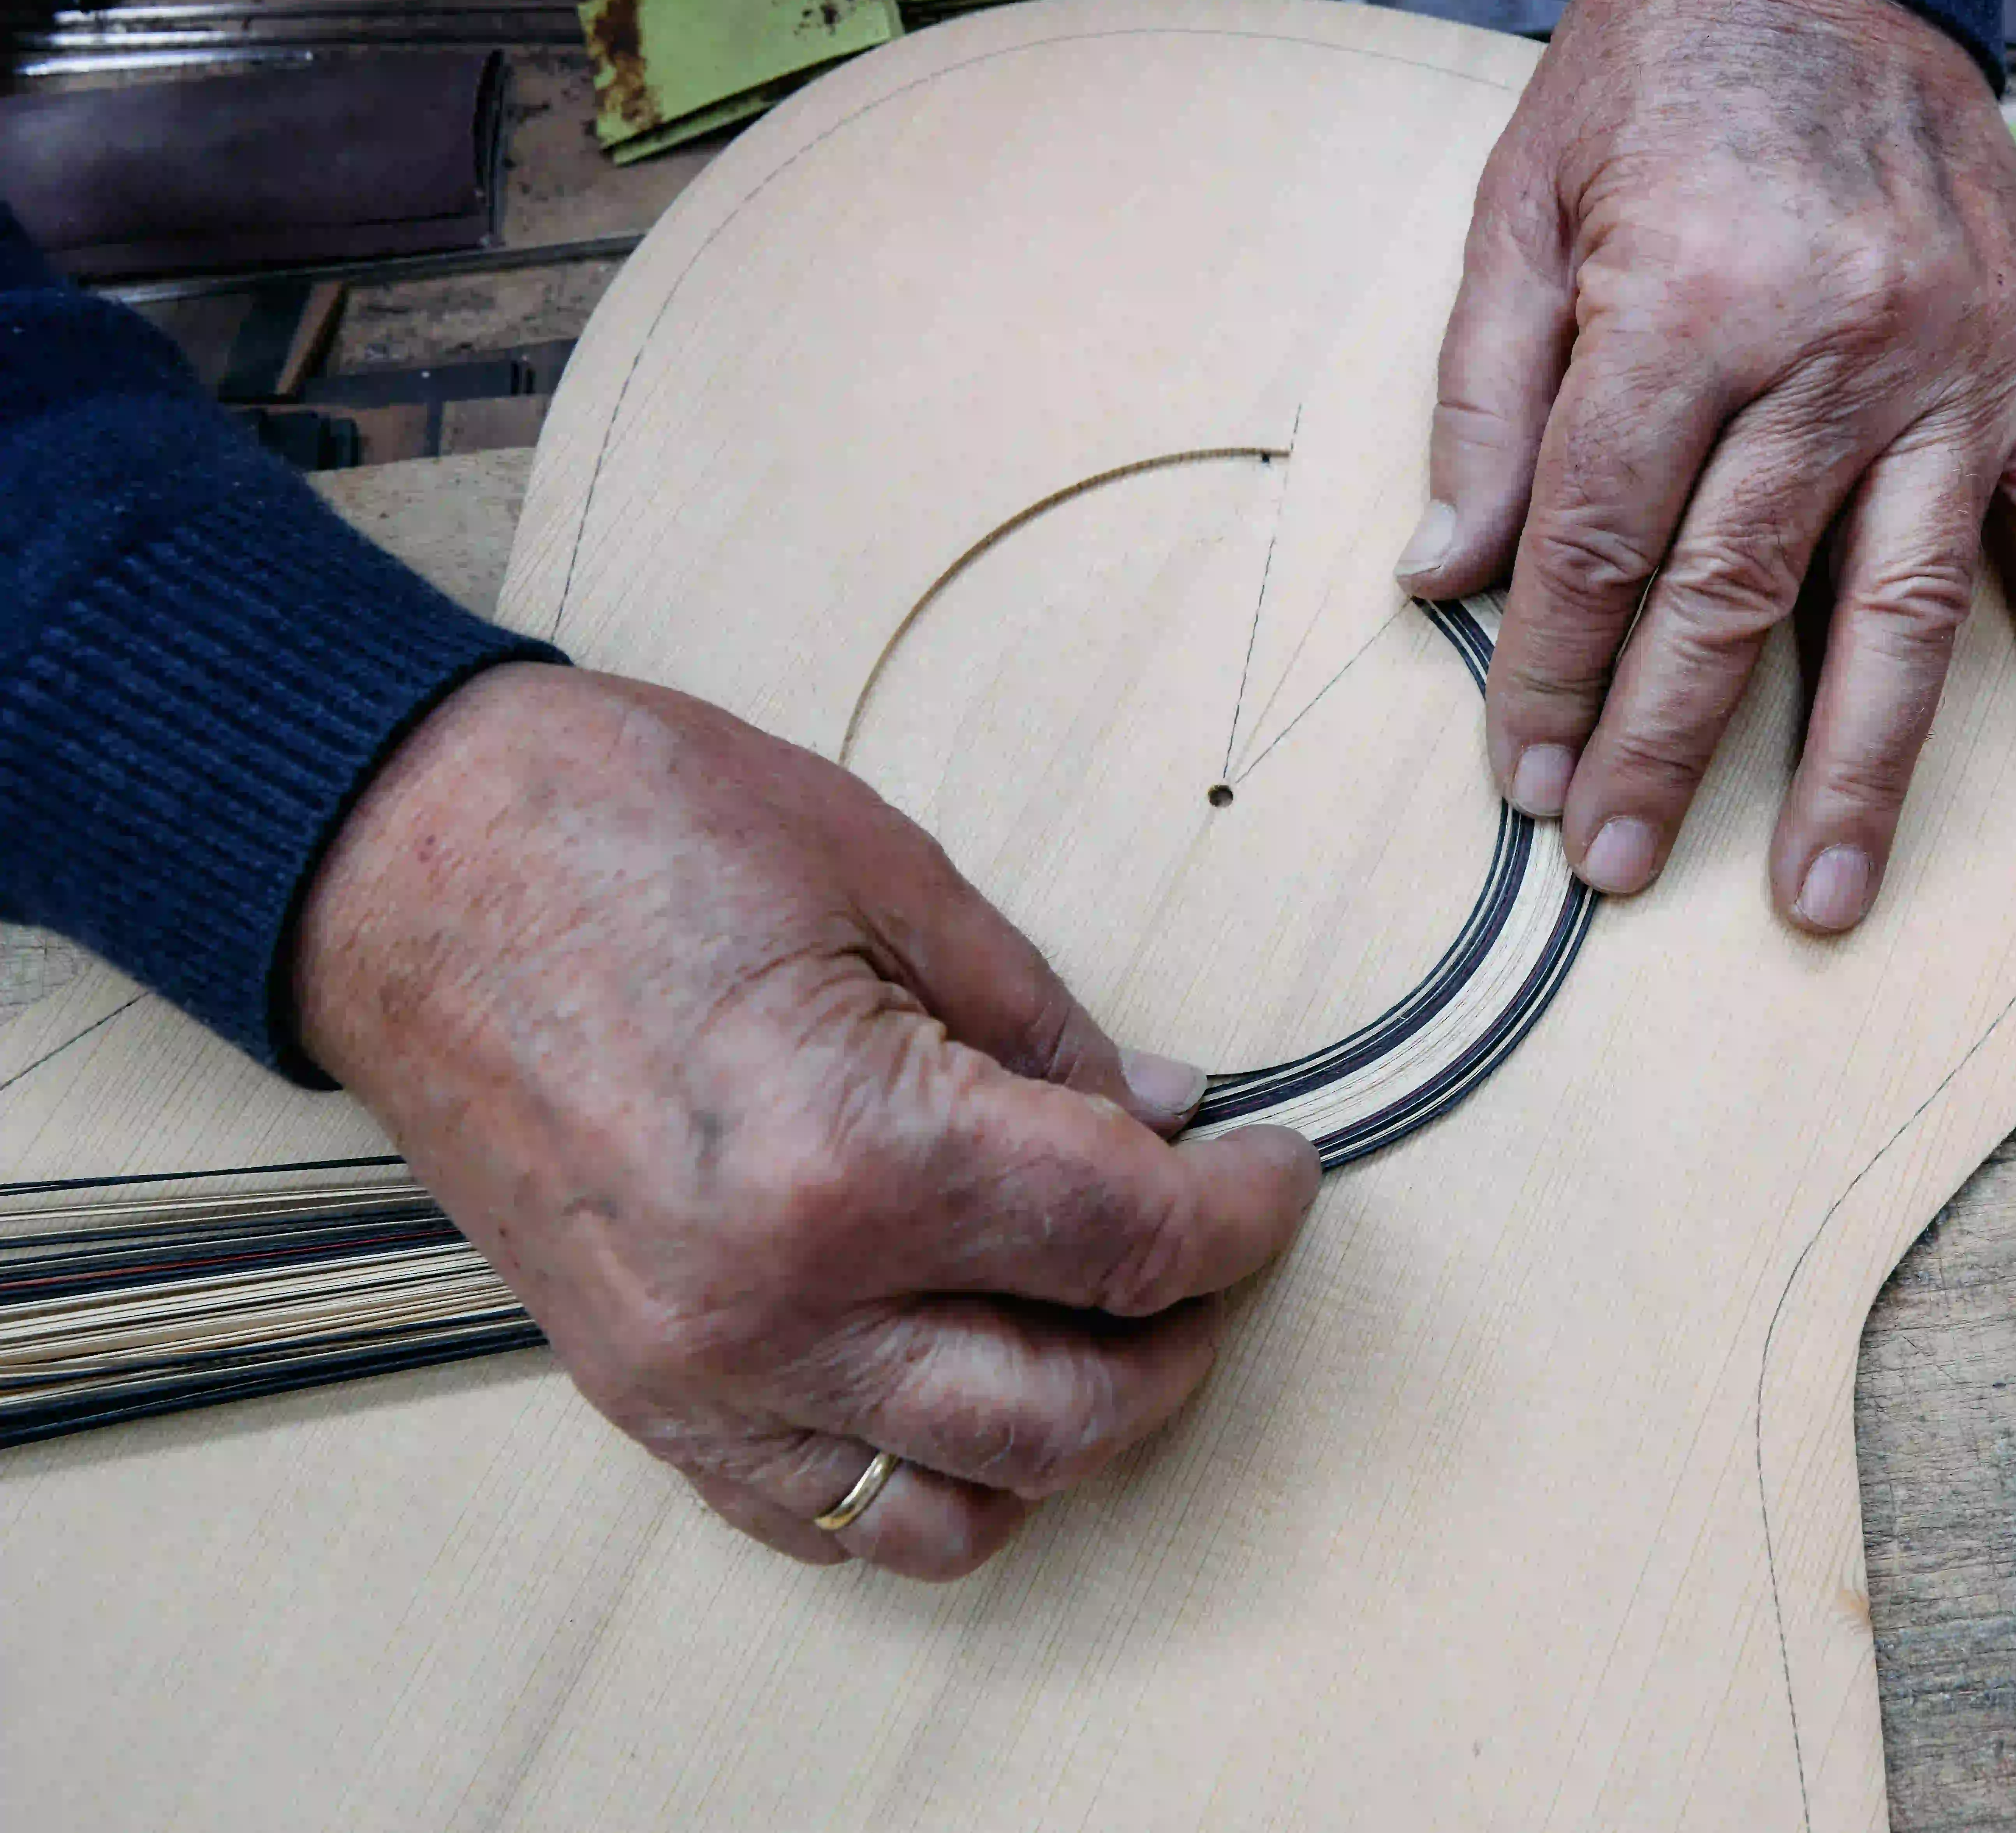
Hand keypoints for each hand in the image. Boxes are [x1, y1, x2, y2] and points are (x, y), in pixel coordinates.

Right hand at [295, 663, 1319, 1580]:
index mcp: (856, 1157)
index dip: (1242, 1209)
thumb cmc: (622, 834)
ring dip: (1071, 1432)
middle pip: (1072, 1409)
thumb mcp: (891, 882)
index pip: (1130, 1241)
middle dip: (1183, 1333)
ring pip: (960, 1504)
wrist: (409, 863)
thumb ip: (1046, 1029)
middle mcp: (778, 1302)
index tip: (1274, 1168)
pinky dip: (929, 1477)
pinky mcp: (642, 1392)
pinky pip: (823, 1513)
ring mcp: (700, 1370)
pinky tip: (970, 1378)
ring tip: (1103, 1322)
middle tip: (1209, 1241)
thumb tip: (1164, 1110)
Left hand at [1397, 0, 2015, 935]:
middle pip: (1736, 596)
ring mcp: (1954, 368)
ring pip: (1905, 600)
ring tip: (1822, 894)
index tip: (1522, 775)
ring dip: (1862, 763)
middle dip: (1665, 747)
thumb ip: (1487, 396)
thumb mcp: (1518, 205)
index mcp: (1691, 306)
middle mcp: (1835, 350)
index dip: (1550, 670)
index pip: (1599, 538)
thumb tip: (1447, 575)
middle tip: (1618, 868)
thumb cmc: (1654, 83)